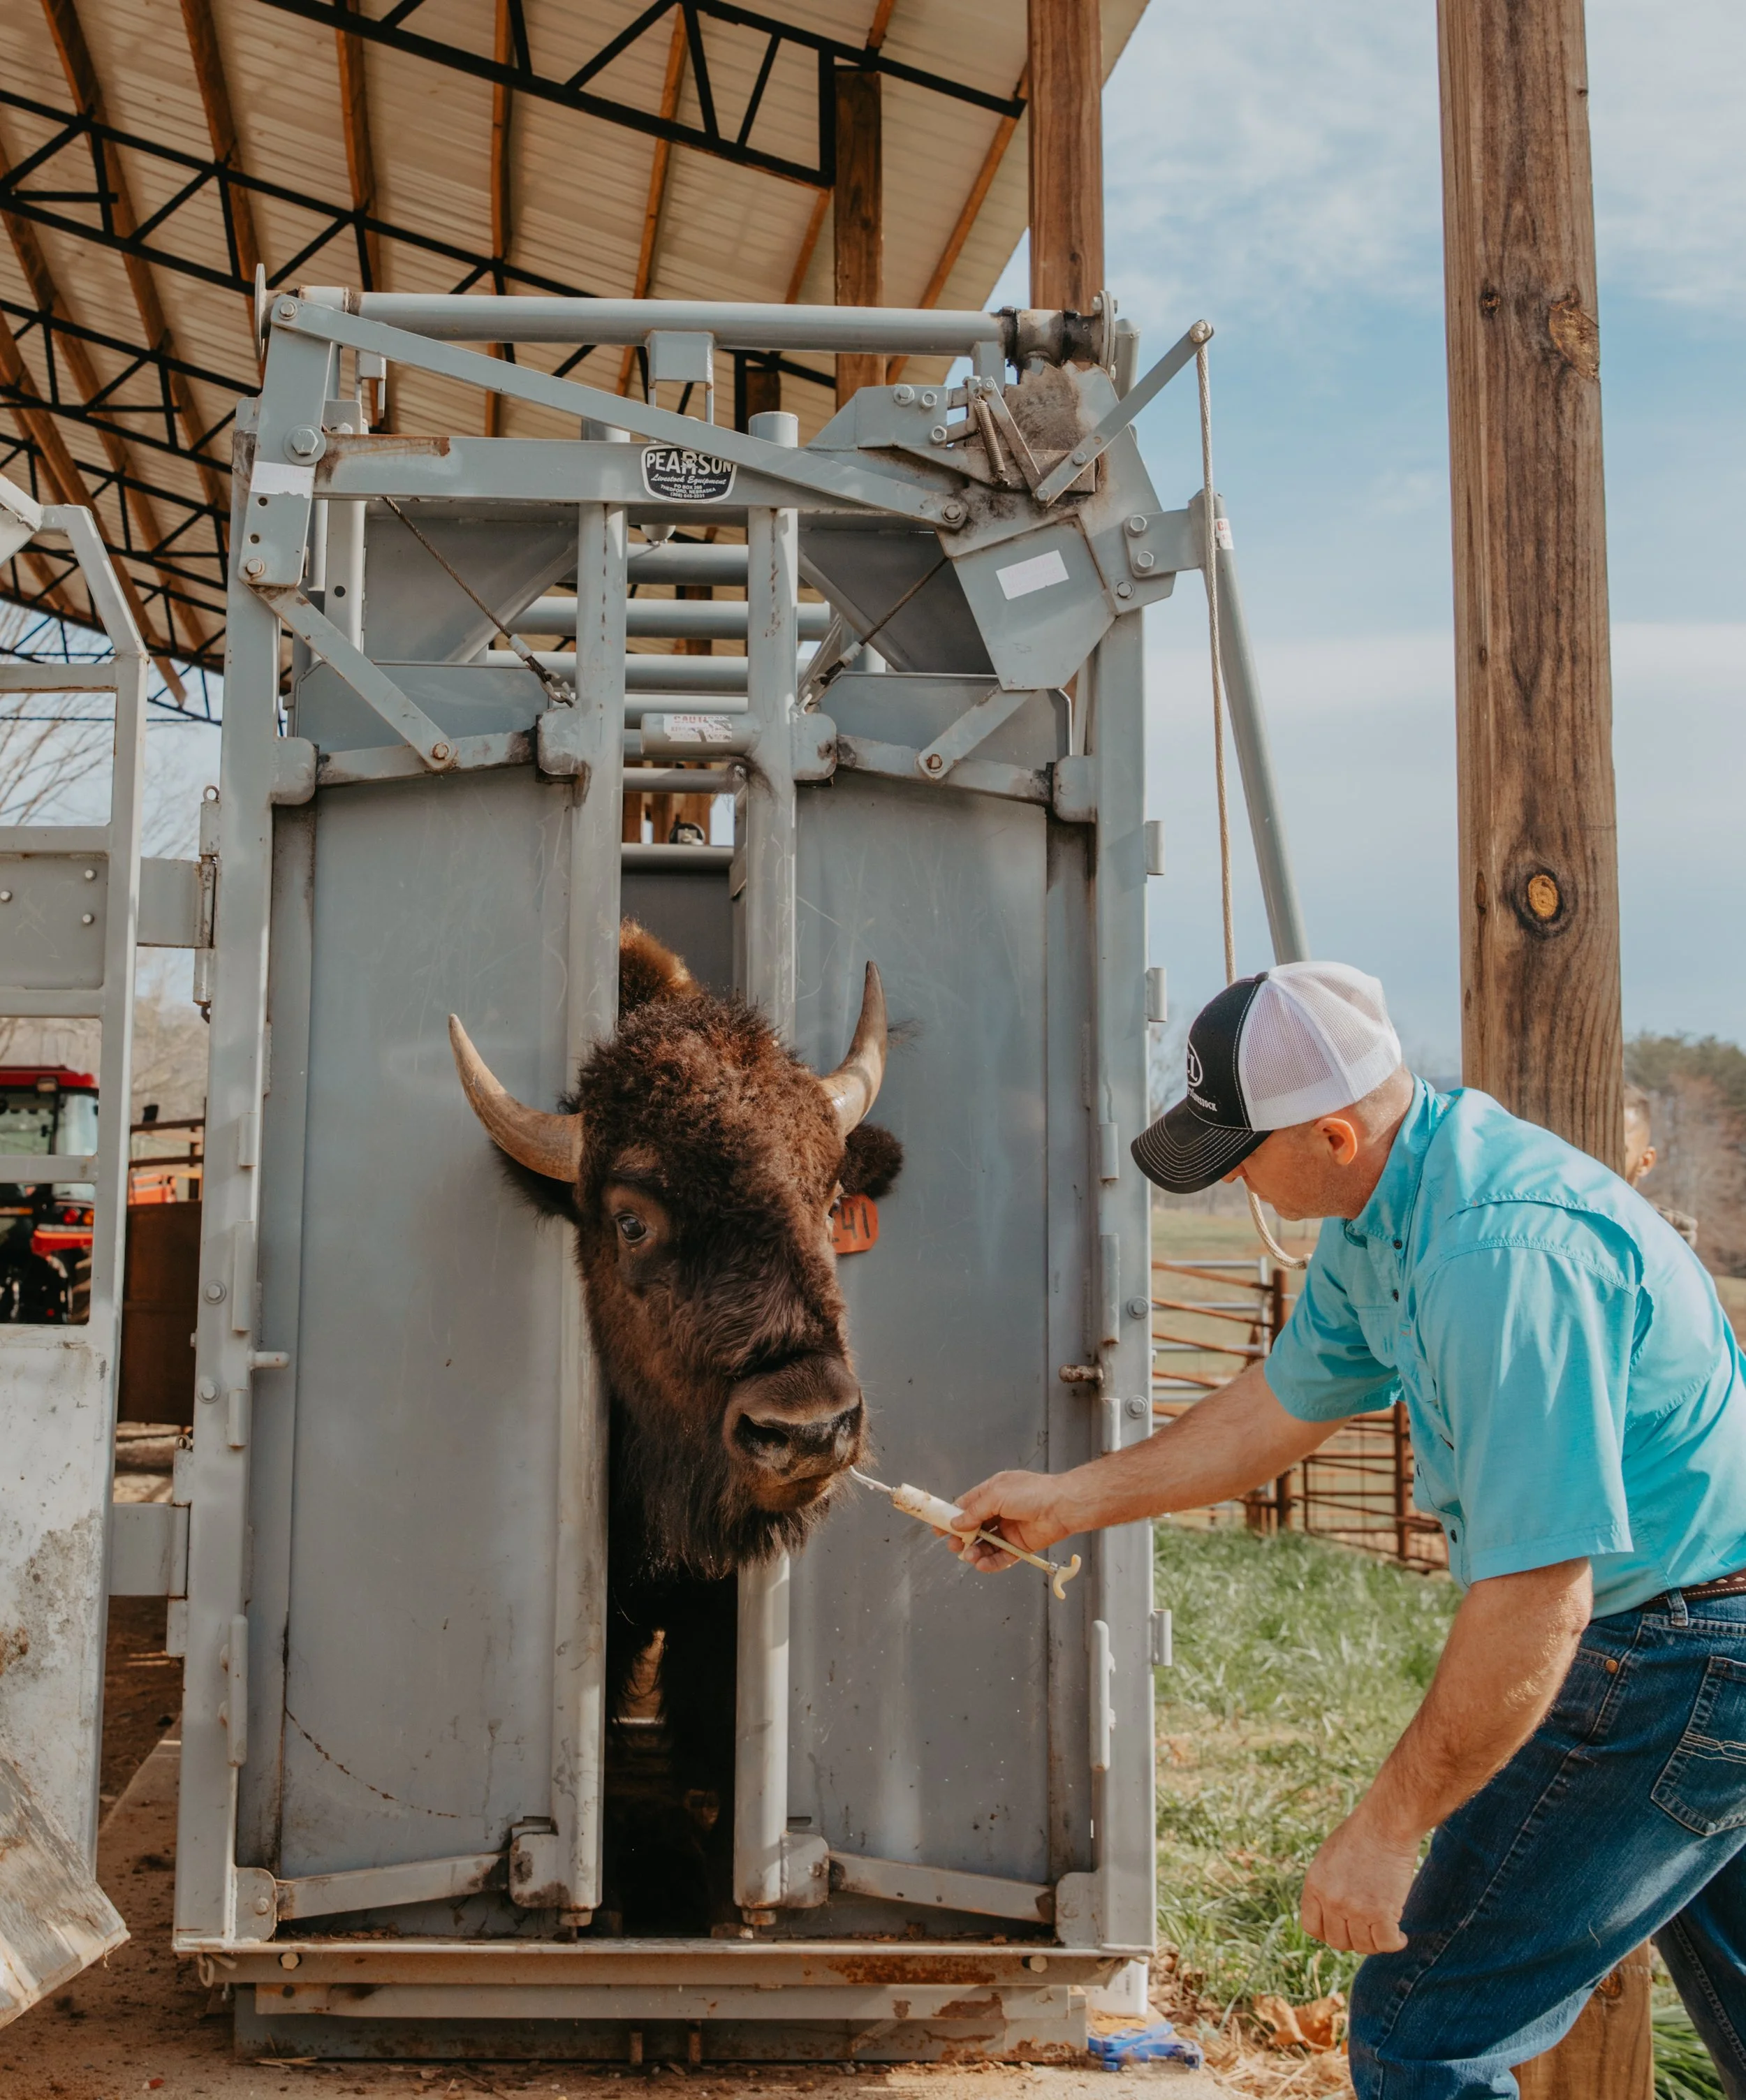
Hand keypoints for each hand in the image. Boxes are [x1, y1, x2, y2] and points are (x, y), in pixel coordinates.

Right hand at [949, 1470, 1075, 1571]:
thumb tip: (957, 1522)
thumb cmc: (1032, 1493)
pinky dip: (991, 1562)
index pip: (967, 1505)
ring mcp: (1009, 1529)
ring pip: (986, 1544)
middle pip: (974, 1527)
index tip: (939, 1528)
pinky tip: (982, 1565)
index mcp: (993, 1492)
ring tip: (970, 1557)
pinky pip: (1001, 1556)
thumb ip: (975, 1511)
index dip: (952, 1516)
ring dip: (975, 1551)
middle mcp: (1000, 1510)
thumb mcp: (997, 1495)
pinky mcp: (1020, 1545)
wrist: (1063, 1507)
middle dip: (962, 1538)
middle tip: (953, 1546)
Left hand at [1299, 1799, 1418, 1954]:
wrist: (1385, 1823)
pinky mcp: (1382, 1913)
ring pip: (1363, 1946)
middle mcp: (1331, 1900)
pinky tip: (1400, 1936)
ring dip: (1375, 1942)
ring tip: (1385, 1929)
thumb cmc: (1361, 1834)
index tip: (1344, 1929)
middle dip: (1353, 1939)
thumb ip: (1326, 1886)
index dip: (1328, 1932)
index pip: (1312, 1928)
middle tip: (1368, 1928)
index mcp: (1314, 1885)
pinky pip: (1386, 1944)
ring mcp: (1356, 1908)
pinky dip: (1395, 1943)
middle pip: (1338, 1942)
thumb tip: (1331, 1913)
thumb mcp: (1329, 1857)